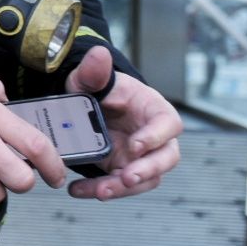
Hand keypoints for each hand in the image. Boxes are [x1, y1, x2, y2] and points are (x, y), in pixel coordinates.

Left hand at [63, 47, 182, 199]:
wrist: (87, 106)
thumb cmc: (98, 90)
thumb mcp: (89, 80)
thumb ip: (94, 71)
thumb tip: (98, 54)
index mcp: (154, 111)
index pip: (168, 124)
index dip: (156, 137)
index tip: (135, 146)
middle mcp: (155, 138)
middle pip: (166, 159)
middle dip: (147, 171)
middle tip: (125, 178)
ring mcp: (142, 157)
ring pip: (146, 179)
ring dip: (123, 188)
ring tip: (99, 192)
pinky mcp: (125, 170)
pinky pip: (120, 186)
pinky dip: (100, 190)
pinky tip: (78, 191)